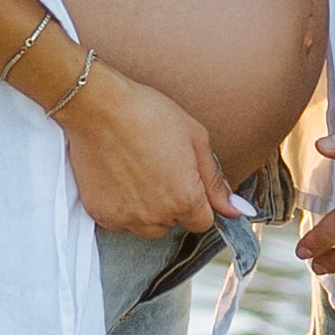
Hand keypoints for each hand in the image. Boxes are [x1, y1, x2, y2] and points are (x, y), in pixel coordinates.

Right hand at [60, 61, 226, 236]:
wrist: (100, 107)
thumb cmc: (149, 114)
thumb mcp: (195, 139)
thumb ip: (215, 180)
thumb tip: (234, 209)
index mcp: (185, 199)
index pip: (203, 222)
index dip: (198, 201)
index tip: (186, 182)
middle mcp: (157, 216)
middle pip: (174, 224)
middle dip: (172, 204)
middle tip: (159, 169)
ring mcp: (126, 218)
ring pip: (147, 227)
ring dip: (148, 210)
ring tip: (138, 174)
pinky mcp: (101, 214)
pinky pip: (120, 222)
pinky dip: (122, 207)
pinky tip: (119, 178)